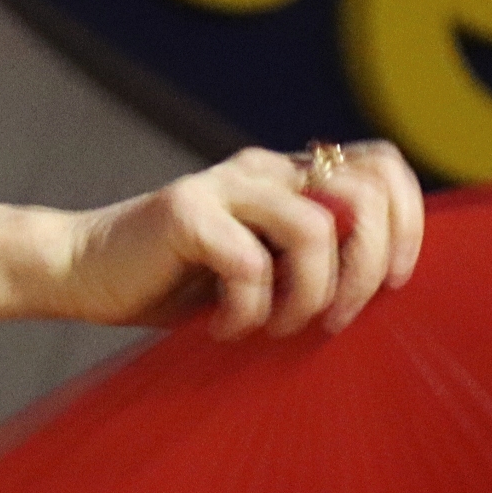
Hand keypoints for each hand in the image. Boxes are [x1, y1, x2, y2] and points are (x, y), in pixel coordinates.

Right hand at [55, 140, 424, 338]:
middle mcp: (262, 168)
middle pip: (365, 194)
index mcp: (287, 174)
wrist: (83, 272)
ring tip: (274, 326)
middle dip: (366, 271)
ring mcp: (223, 185)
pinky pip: (251, 264)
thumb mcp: (263, 268)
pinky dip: (248, 311)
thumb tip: (390, 286)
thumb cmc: (179, 283)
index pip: (382, 164)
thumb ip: (312, 258)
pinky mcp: (186, 211)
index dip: (408, 221)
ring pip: (317, 230)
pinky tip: (225, 328)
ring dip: (309, 297)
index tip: (392, 283)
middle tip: (335, 320)